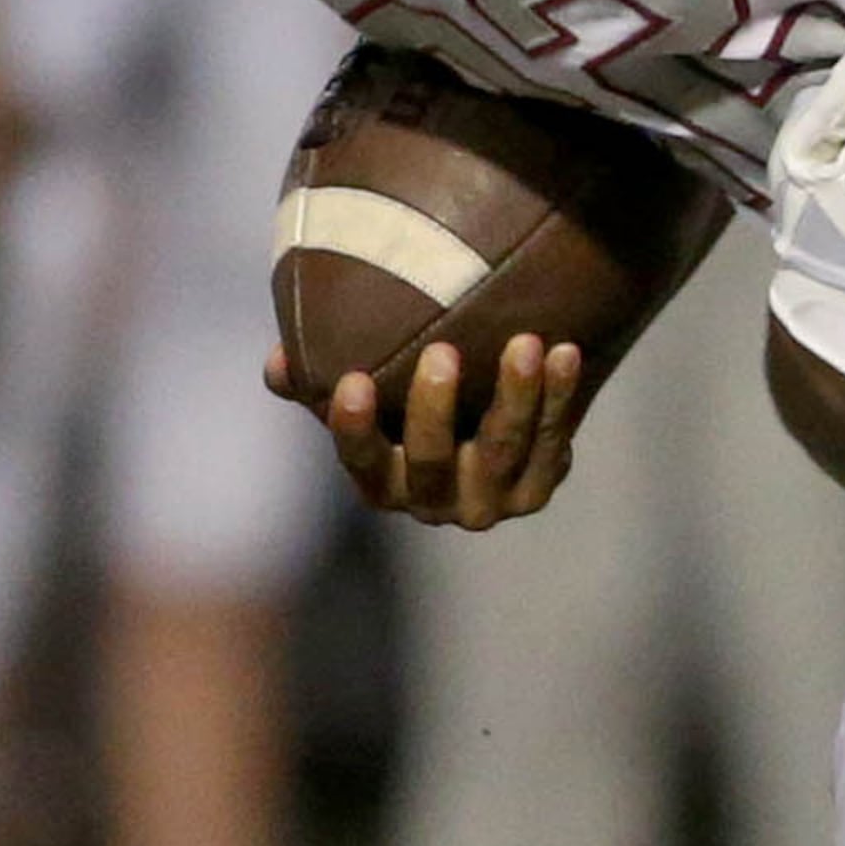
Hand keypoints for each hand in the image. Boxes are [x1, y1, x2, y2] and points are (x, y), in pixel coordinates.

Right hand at [264, 332, 586, 529]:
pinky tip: (566, 352)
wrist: (486, 419)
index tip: (352, 380)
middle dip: (434, 408)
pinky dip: (559, 398)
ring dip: (515, 396)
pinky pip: (551, 444)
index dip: (353, 428)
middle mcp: (432, 503)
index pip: (360, 462)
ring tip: (526, 342)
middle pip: (431, 462)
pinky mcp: (535, 489)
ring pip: (502, 451)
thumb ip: (315, 377)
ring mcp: (488, 502)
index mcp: (381, 483)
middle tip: (442, 351)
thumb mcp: (362, 391)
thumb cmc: (403, 398)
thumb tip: (278, 362)